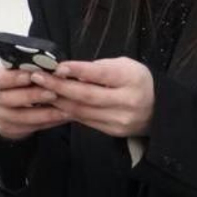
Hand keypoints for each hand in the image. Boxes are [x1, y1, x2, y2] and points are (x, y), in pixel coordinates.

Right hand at [0, 64, 68, 139]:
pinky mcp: (9, 128)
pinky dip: (47, 122)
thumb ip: (37, 70)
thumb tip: (59, 69)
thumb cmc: (26, 82)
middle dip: (32, 96)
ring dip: (43, 113)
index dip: (15, 78)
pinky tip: (61, 117)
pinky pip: (28, 127)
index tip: (33, 76)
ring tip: (63, 109)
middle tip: (53, 93)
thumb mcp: (27, 71)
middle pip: (7, 98)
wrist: (19, 103)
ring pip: (19, 116)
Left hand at [29, 57, 154, 138]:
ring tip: (40, 89)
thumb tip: (66, 70)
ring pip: (81, 110)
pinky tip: (53, 102)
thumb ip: (97, 68)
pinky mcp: (113, 131)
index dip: (78, 71)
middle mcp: (128, 101)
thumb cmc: (135, 81)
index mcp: (132, 80)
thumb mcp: (123, 65)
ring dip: (57, 100)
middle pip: (86, 96)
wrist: (159, 108)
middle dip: (58, 86)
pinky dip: (66, 110)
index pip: (101, 75)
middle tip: (37, 77)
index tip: (58, 67)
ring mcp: (120, 119)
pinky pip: (84, 120)